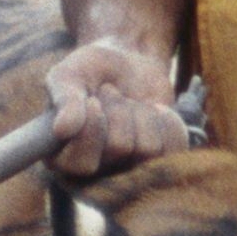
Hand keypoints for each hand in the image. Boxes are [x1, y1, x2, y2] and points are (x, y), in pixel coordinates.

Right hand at [38, 39, 192, 176]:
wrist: (128, 61)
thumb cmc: (91, 71)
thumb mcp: (69, 76)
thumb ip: (63, 100)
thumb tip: (62, 129)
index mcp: (62, 160)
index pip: (81, 165)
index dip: (91, 127)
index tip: (92, 100)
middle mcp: (95, 174)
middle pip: (118, 148)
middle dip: (118, 109)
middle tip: (110, 94)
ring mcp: (130, 170)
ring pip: (148, 148)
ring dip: (141, 112)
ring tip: (129, 103)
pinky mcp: (161, 161)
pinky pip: (174, 147)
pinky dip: (167, 119)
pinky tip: (153, 110)